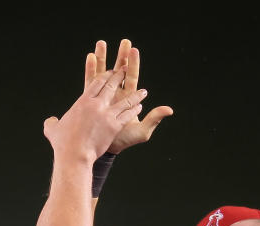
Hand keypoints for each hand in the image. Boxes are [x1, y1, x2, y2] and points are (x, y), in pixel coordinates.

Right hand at [43, 64, 146, 163]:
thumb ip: (52, 123)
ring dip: (135, 95)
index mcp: (82, 102)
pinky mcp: (114, 126)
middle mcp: (96, 105)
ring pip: (124, 100)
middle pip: (111, 86)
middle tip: (126, 69)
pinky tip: (139, 107)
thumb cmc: (63, 144)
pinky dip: (134, 110)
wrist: (73, 156)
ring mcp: (106, 115)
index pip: (96, 83)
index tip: (110, 71)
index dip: (104, 75)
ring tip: (143, 91)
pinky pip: (127, 115)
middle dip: (120, 76)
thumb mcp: (53, 130)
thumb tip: (51, 120)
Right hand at [85, 39, 172, 153]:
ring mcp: (102, 95)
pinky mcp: (90, 99)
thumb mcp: (141, 131)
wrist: (105, 149)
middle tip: (124, 42)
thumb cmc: (123, 141)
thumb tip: (169, 110)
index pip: (131, 77)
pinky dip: (90, 69)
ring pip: (103, 72)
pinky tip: (90, 57)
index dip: (133, 64)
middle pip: (119, 70)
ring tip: (101, 43)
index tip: (134, 50)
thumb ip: (154, 119)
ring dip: (103, 57)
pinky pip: (90, 81)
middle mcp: (115, 94)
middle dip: (121, 56)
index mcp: (127, 98)